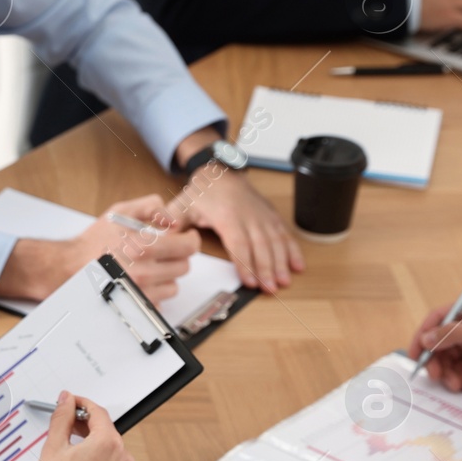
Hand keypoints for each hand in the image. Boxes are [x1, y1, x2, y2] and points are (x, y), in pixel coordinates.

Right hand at [0, 195, 198, 303]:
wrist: (69, 267)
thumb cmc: (93, 242)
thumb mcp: (119, 212)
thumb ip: (151, 207)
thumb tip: (174, 221)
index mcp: (145, 245)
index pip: (189, 246)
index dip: (189, 240)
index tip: (184, 239)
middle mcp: (145, 271)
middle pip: (184, 266)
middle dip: (175, 258)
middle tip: (160, 253)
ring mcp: (142, 292)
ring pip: (174, 285)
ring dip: (165, 276)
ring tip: (147, 268)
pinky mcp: (136, 306)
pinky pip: (160, 301)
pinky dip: (153, 292)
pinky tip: (139, 282)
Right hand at [6, 393, 136, 460]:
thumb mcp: (53, 447)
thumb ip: (63, 417)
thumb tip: (67, 400)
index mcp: (107, 444)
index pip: (98, 413)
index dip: (83, 405)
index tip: (73, 404)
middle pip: (107, 435)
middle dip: (89, 429)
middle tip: (69, 430)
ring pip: (113, 456)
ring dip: (97, 452)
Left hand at [166, 169, 303, 292]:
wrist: (221, 172)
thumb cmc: (202, 192)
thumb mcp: (182, 204)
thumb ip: (171, 220)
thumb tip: (163, 229)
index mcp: (226, 216)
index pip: (238, 243)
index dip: (245, 263)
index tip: (249, 281)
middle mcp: (248, 216)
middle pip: (260, 246)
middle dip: (266, 269)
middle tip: (270, 289)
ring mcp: (262, 217)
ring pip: (275, 242)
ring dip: (281, 263)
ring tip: (284, 282)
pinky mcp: (270, 217)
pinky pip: (284, 234)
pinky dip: (293, 250)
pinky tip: (298, 266)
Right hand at [407, 295, 461, 399]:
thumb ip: (453, 334)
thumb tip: (425, 338)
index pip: (438, 318)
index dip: (423, 334)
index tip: (415, 352)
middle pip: (438, 343)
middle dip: (436, 361)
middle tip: (436, 375)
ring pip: (446, 361)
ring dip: (448, 375)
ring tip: (458, 385)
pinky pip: (457, 374)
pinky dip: (460, 381)